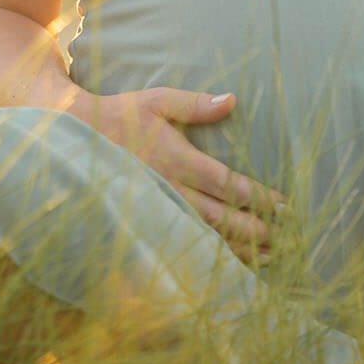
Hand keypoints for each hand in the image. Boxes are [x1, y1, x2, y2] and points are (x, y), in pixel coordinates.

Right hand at [69, 85, 287, 266]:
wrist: (77, 139)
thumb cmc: (123, 116)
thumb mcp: (158, 101)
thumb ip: (195, 105)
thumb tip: (231, 100)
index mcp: (177, 160)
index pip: (226, 183)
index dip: (257, 197)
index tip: (284, 206)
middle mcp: (170, 190)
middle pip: (220, 216)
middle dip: (255, 228)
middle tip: (286, 237)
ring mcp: (158, 209)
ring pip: (204, 235)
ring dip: (238, 247)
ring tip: (270, 256)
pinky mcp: (149, 220)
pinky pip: (184, 242)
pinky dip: (210, 255)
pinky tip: (231, 264)